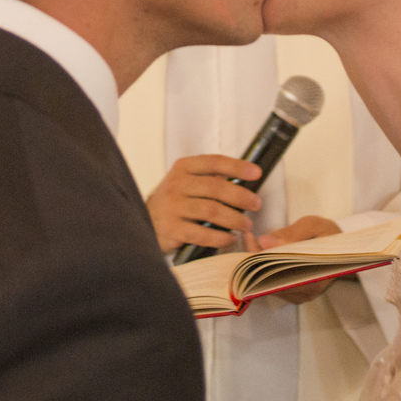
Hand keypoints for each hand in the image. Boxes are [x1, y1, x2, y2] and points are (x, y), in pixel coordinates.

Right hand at [146, 155, 262, 252]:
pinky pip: (202, 234)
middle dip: (241, 196)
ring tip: (246, 225)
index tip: (256, 173)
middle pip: (216, 188)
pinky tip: (230, 238)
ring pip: (212, 211)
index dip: (237, 167)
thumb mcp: (186, 181)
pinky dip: (221, 238)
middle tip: (256, 204)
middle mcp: (177, 184)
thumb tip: (244, 182)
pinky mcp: (172, 229)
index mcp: (183, 167)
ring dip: (234, 219)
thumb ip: (209, 179)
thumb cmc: (174, 200)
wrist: (144, 220)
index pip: (214, 162)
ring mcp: (173, 207)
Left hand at [246, 215, 342, 303]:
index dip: (263, 257)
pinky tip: (258, 251)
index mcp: (316, 279)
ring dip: (256, 263)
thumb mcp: (315, 226)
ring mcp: (298, 295)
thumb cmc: (331, 236)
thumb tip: (264, 242)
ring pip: (268, 282)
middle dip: (255, 259)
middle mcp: (306, 292)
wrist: (343, 248)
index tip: (253, 239)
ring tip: (251, 241)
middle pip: (271, 280)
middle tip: (248, 238)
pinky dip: (262, 267)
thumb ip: (291, 233)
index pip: (281, 273)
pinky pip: (271, 283)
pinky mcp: (292, 293)